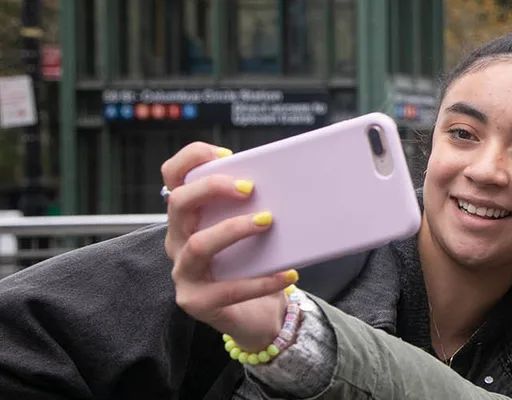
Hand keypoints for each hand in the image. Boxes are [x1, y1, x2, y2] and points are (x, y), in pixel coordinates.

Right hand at [161, 141, 292, 350]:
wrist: (258, 315)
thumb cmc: (255, 265)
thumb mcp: (252, 231)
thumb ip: (255, 206)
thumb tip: (290, 179)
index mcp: (188, 217)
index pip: (172, 178)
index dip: (190, 159)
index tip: (224, 153)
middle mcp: (178, 241)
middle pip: (177, 204)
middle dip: (211, 188)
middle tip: (249, 187)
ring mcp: (184, 273)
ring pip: (199, 245)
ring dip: (234, 229)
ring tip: (267, 222)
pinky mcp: (197, 302)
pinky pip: (228, 289)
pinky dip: (262, 280)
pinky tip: (288, 274)